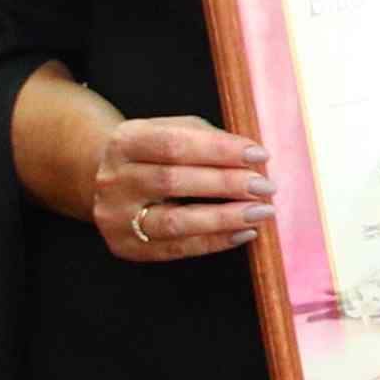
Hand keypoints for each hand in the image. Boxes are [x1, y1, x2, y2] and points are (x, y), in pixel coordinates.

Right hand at [80, 110, 274, 265]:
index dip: (220, 150)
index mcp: (125, 142)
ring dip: (224, 218)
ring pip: (175, 221)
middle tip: (265, 186)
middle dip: (226, 184)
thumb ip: (209, 139)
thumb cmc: (157, 154)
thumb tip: (253, 159)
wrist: (114, 183)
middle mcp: (114, 179)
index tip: (259, 155)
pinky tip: (243, 232)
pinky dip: (215, 241)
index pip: (175, 144)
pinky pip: (177, 248)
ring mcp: (117, 217)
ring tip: (261, 212)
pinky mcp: (127, 246)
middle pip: (174, 181)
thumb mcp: (175, 131)